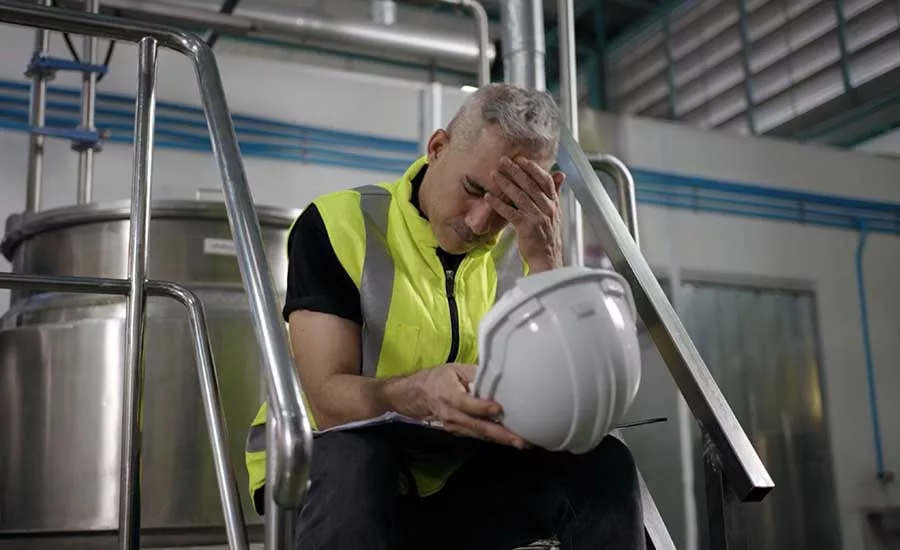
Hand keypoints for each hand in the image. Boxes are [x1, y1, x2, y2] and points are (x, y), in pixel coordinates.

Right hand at [414, 363, 526, 448]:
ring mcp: (454, 426)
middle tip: (519, 440)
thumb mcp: (456, 369)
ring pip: (479, 434)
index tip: (498, 410)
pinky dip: (494, 438)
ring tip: (521, 442)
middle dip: (499, 434)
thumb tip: (498, 377)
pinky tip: (509, 439)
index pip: (465, 403)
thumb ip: (476, 374)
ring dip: (500, 439)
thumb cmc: (440, 379)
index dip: (481, 407)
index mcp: (448, 394)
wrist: (419, 395)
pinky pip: (478, 436)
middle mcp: (451, 414)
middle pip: (476, 425)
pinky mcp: (459, 432)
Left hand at [485, 156, 564, 272]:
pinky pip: (510, 213)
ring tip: (495, 175)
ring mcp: (537, 218)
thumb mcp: (555, 212)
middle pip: (530, 185)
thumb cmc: (547, 234)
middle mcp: (547, 208)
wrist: (547, 258)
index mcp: (553, 203)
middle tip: (503, 161)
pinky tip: (489, 197)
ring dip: (506, 184)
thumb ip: (556, 192)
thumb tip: (560, 173)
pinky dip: (499, 204)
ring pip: (520, 197)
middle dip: (516, 171)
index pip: (545, 181)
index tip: (521, 159)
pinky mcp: (526, 228)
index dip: (533, 168)